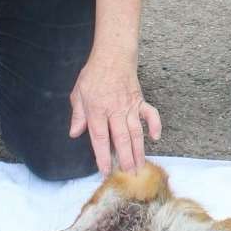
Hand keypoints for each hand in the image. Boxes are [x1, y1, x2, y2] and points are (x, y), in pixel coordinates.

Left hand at [68, 53, 161, 174]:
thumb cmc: (94, 74)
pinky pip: (150, 114)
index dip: (102, 156)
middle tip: (129, 175)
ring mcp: (130, 106)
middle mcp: (115, 110)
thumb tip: (75, 133)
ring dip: (138, 150)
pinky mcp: (140, 100)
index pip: (100, 138)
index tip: (105, 171)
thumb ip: (78, 115)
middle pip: (121, 139)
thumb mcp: (78, 93)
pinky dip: (154, 125)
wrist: (113, 55)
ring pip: (136, 132)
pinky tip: (155, 137)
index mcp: (97, 110)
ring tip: (140, 166)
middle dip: (125, 158)